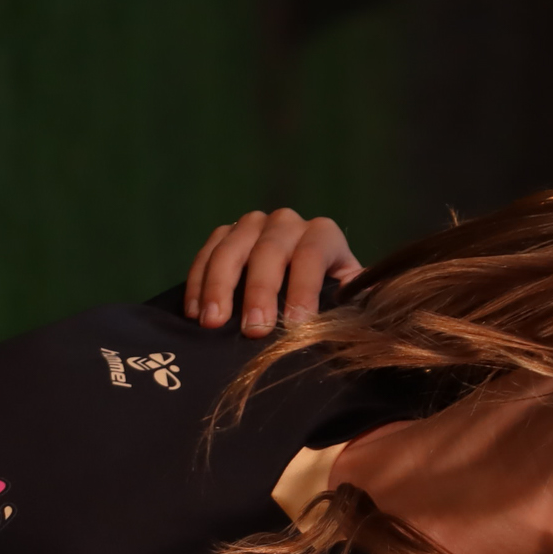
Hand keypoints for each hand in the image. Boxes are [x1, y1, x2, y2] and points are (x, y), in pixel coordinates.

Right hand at [183, 208, 361, 337]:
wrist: (299, 287)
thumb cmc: (326, 301)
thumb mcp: (346, 301)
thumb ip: (352, 306)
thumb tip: (358, 318)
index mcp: (323, 235)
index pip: (312, 254)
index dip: (304, 289)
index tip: (295, 325)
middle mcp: (287, 223)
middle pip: (269, 250)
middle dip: (260, 292)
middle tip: (253, 330)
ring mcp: (252, 225)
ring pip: (231, 248)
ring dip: (219, 287)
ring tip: (212, 323)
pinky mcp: (225, 234)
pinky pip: (206, 253)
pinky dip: (197, 283)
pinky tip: (194, 313)